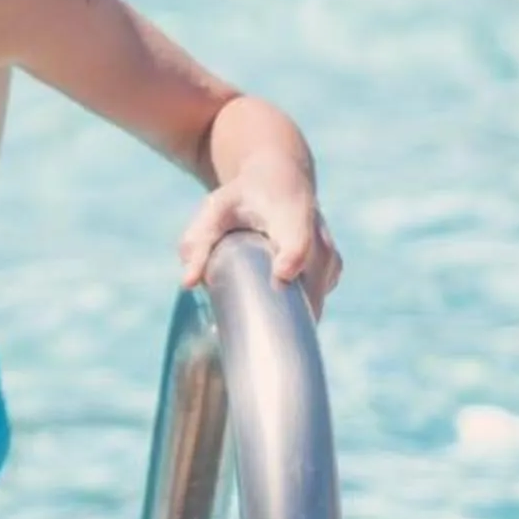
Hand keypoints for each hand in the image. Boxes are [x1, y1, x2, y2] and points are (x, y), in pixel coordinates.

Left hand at [176, 162, 343, 318]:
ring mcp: (329, 256)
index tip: (281, 277)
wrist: (282, 179)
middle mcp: (318, 235)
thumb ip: (199, 240)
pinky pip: (317, 300)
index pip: (297, 239)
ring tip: (262, 334)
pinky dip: (298, 315)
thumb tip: (188, 283)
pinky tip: (273, 320)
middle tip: (257, 339)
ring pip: (316, 297)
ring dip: (292, 318)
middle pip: (313, 280)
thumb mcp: (216, 208)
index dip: (292, 259)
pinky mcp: (330, 271)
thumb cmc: (243, 196)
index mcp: (291, 213)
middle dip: (288, 311)